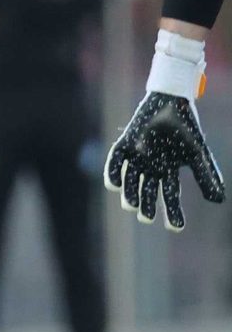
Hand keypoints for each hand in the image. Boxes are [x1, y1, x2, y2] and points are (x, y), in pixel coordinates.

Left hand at [105, 91, 224, 230]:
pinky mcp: (124, 145)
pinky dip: (113, 173)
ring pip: (129, 181)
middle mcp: (150, 167)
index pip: (170, 196)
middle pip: (147, 192)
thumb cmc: (186, 129)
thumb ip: (207, 177)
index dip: (173, 212)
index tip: (176, 228)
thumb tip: (218, 201)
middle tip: (146, 218)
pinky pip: (115, 162)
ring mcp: (136, 157)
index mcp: (168, 171)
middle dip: (146, 207)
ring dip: (129, 194)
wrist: (172, 102)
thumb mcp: (198, 155)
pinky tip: (115, 186)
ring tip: (132, 206)